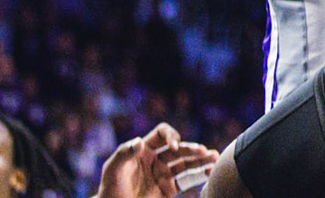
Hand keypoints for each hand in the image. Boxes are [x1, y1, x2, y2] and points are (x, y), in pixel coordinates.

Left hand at [94, 122, 218, 197]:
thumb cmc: (110, 189)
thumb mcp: (112, 170)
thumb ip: (123, 153)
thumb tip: (138, 142)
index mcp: (144, 149)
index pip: (162, 134)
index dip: (170, 136)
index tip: (174, 147)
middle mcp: (156, 159)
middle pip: (179, 148)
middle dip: (192, 149)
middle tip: (204, 151)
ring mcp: (164, 174)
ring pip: (187, 163)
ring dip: (201, 159)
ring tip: (214, 157)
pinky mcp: (169, 190)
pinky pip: (187, 180)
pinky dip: (200, 175)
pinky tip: (210, 171)